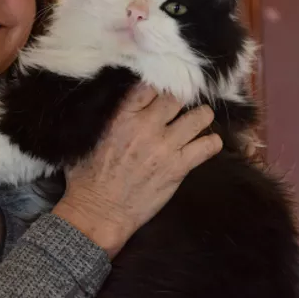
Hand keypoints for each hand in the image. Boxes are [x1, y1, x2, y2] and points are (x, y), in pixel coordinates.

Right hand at [51, 85, 219, 258]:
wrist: (100, 212)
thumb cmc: (87, 177)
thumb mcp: (90, 137)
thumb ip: (108, 116)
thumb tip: (116, 101)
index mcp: (122, 116)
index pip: (148, 85)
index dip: (158, 85)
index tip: (161, 88)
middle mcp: (146, 127)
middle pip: (176, 97)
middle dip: (181, 98)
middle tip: (182, 103)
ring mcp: (165, 147)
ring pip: (198, 117)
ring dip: (201, 116)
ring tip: (199, 118)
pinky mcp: (179, 167)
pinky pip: (207, 147)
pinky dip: (211, 142)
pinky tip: (207, 143)